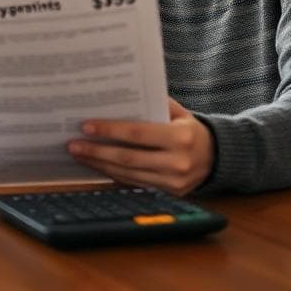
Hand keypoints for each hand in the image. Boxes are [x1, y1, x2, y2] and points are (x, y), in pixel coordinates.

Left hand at [65, 99, 213, 195]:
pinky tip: (98, 165)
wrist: (218, 157)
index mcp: (180, 138)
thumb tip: (119, 97)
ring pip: (128, 174)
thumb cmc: (191, 129)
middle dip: (97, 151)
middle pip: (128, 158)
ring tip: (79, 154)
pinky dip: (113, 174)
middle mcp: (177, 162)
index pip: (137, 133)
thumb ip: (154, 104)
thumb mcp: (179, 112)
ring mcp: (173, 182)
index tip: (86, 126)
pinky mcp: (169, 194)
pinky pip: (135, 183)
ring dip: (100, 164)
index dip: (110, 130)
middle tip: (73, 144)